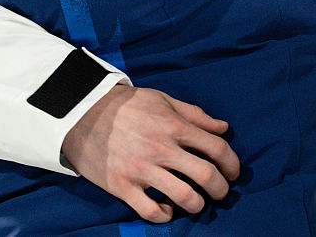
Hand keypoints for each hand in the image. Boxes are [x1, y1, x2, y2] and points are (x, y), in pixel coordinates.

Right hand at [61, 84, 240, 222]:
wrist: (82, 112)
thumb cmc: (126, 105)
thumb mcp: (163, 100)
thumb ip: (195, 114)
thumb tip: (223, 127)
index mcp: (174, 126)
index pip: (217, 148)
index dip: (232, 164)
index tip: (233, 172)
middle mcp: (161, 149)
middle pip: (207, 176)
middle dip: (222, 189)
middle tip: (221, 192)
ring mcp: (141, 169)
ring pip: (184, 197)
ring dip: (198, 205)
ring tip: (197, 202)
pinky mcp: (122, 186)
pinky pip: (151, 212)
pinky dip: (165, 215)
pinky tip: (168, 209)